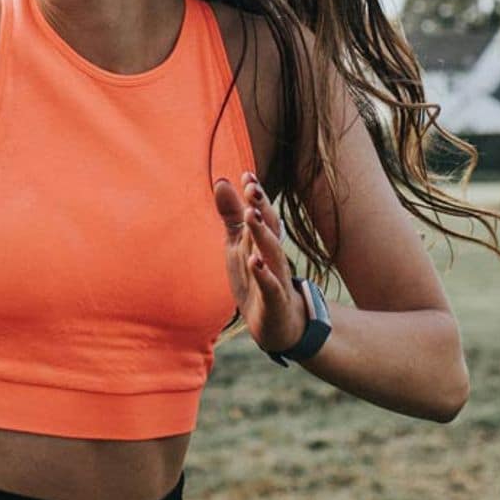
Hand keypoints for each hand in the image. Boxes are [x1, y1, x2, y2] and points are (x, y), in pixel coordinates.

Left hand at [213, 171, 307, 353]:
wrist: (278, 324)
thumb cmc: (257, 279)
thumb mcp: (238, 244)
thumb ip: (231, 214)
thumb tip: (222, 180)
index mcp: (263, 241)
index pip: (262, 213)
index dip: (256, 195)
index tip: (247, 175)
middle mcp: (272, 255)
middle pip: (270, 227)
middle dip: (262, 207)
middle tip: (251, 188)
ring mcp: (276, 277)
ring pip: (271, 252)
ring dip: (262, 233)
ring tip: (251, 215)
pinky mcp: (275, 300)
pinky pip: (271, 285)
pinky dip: (264, 273)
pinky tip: (254, 260)